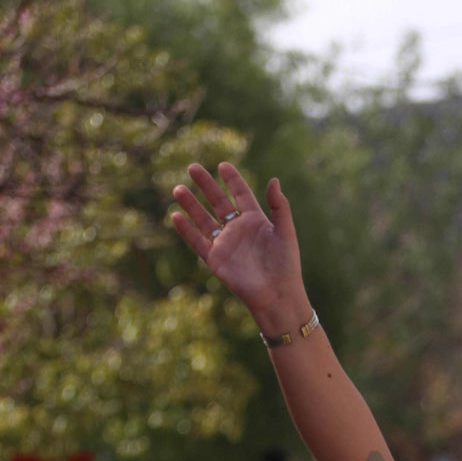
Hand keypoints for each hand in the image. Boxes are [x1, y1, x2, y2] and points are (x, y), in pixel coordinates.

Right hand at [168, 161, 305, 322]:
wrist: (276, 295)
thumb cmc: (285, 265)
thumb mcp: (285, 232)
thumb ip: (280, 206)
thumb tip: (274, 180)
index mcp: (255, 220)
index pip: (241, 194)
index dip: (232, 179)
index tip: (222, 165)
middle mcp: (238, 229)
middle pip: (218, 202)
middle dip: (205, 185)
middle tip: (192, 167)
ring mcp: (225, 244)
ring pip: (203, 219)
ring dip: (191, 204)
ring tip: (178, 188)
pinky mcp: (215, 259)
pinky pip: (197, 241)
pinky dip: (186, 230)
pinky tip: (175, 215)